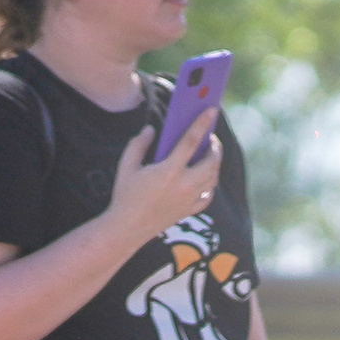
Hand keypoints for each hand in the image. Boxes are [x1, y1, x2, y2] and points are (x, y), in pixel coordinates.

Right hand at [105, 110, 221, 244]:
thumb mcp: (126, 166)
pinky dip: (209, 185)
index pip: (191, 141)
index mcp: (168, 171)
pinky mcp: (188, 211)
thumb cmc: (124, 196)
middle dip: (215, 147)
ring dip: (214, 164)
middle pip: (211, 161)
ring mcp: (188, 200)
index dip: (203, 123)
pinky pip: (207, 196)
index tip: (212, 110)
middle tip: (210, 139)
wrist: (125, 229)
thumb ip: (138, 144)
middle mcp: (183, 185)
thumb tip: (151, 130)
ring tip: (208, 156)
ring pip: (213, 178)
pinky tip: (204, 179)